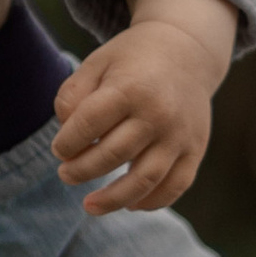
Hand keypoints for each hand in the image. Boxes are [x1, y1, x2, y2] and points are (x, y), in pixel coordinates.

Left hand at [54, 0, 234, 213]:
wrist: (186, 51)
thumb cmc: (132, 61)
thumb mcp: (96, 63)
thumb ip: (72, 95)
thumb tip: (67, 137)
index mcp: (130, 88)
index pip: (88, 125)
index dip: (66, 142)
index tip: (59, 148)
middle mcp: (158, 114)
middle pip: (113, 155)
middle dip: (81, 170)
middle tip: (65, 174)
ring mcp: (179, 135)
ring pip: (144, 180)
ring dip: (113, 199)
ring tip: (88, 205)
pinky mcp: (196, 149)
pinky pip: (175, 186)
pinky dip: (151, 202)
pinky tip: (129, 204)